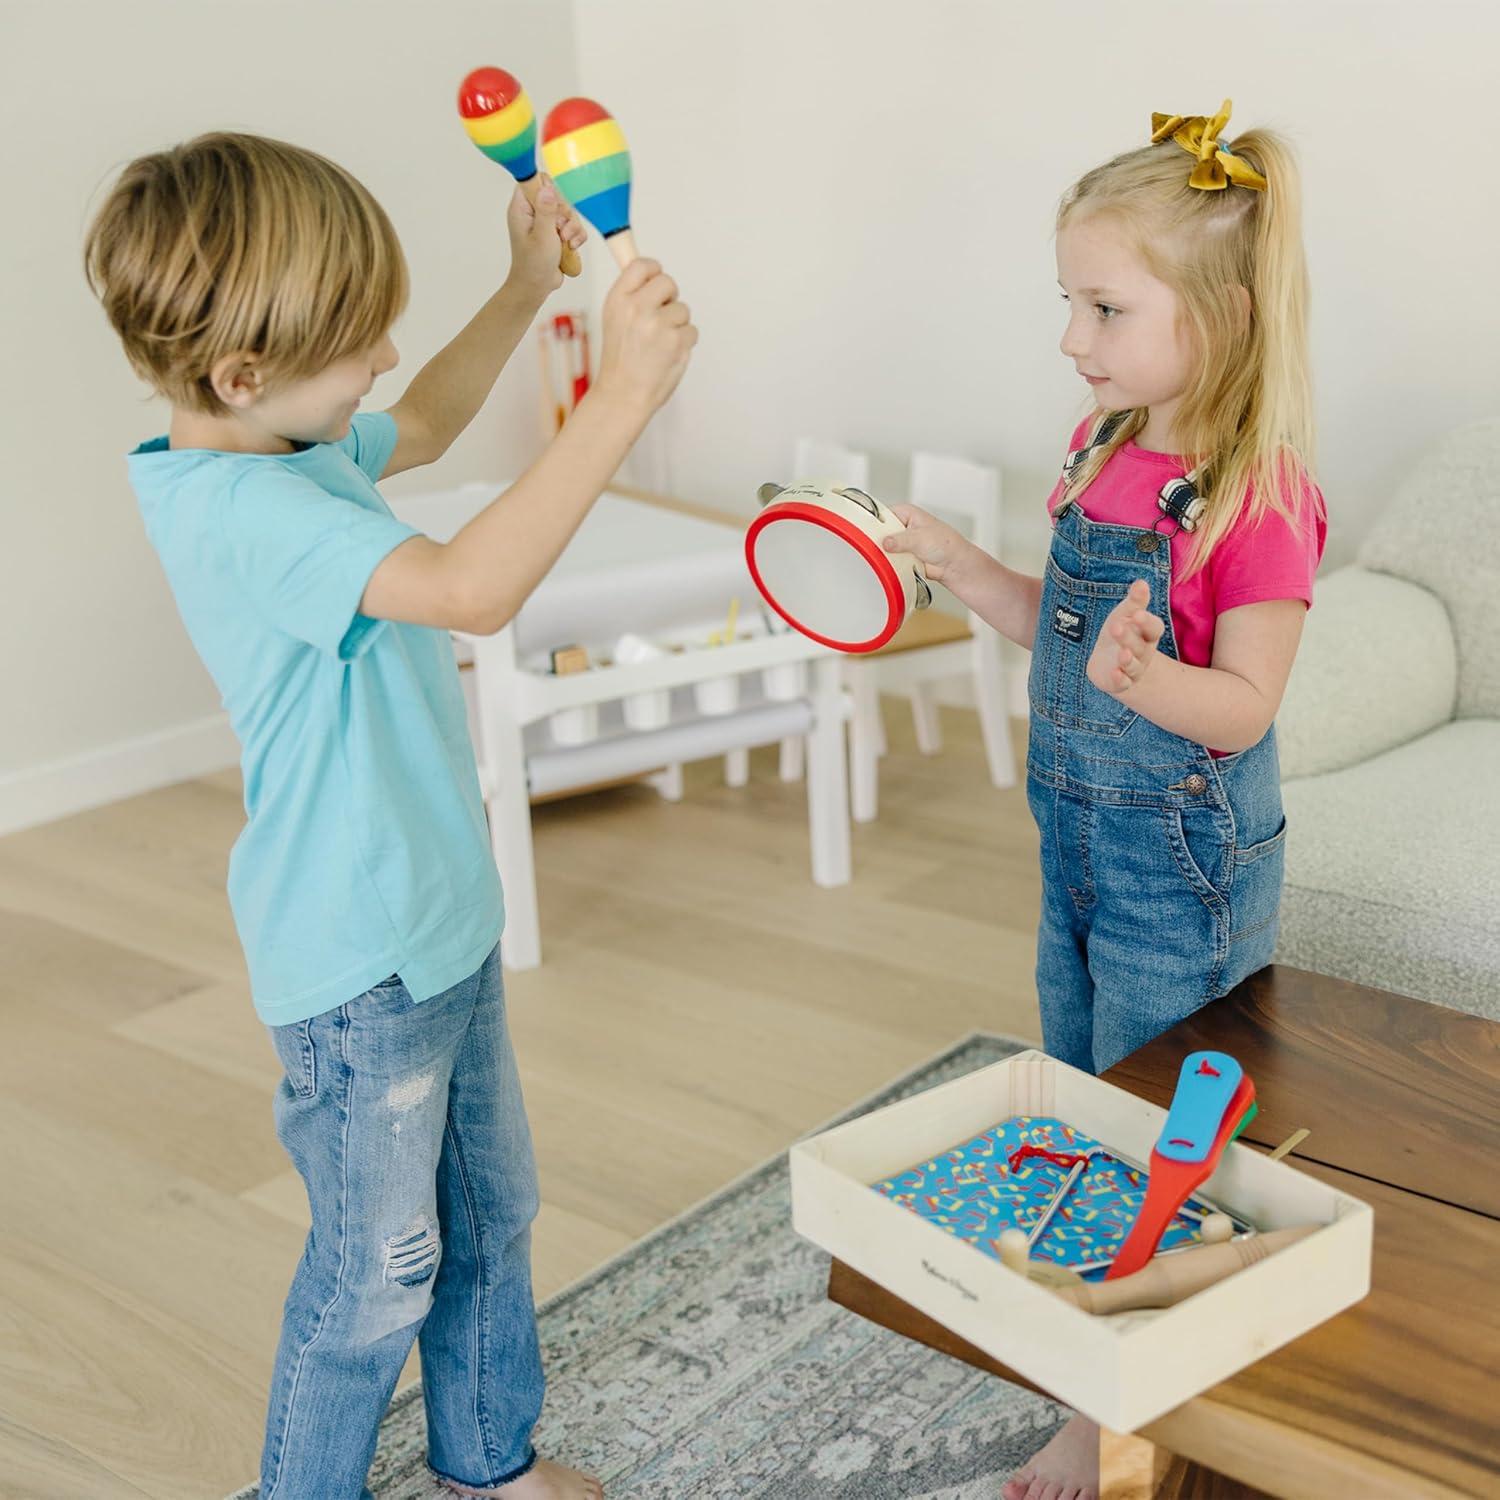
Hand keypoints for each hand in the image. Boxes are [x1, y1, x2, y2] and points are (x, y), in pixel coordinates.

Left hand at [504, 175, 586, 299]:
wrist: (536, 287)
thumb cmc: (533, 264)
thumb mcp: (542, 235)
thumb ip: (546, 211)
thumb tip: (547, 188)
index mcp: (522, 207)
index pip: (534, 181)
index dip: (548, 188)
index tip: (555, 203)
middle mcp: (533, 211)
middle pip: (557, 195)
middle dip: (565, 213)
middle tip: (560, 230)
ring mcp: (546, 222)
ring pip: (568, 211)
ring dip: (572, 227)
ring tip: (566, 242)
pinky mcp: (557, 232)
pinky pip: (574, 226)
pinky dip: (576, 236)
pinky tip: (571, 247)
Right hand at [594, 258, 697, 416]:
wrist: (623, 394)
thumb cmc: (621, 359)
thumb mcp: (614, 319)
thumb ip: (632, 295)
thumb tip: (652, 272)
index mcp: (618, 299)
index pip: (642, 265)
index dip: (654, 272)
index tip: (655, 284)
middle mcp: (637, 307)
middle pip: (668, 282)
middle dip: (669, 299)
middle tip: (659, 319)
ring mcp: (658, 324)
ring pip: (683, 309)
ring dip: (677, 325)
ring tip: (659, 344)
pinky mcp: (677, 341)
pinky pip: (692, 330)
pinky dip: (684, 343)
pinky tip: (667, 355)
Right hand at [881, 504, 974, 587]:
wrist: (953, 564)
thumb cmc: (946, 544)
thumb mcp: (919, 538)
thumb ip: (900, 540)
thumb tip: (885, 542)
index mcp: (906, 513)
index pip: (883, 513)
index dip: (873, 521)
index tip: (864, 530)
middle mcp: (902, 526)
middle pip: (881, 531)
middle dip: (878, 540)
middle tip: (873, 546)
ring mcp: (902, 542)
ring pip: (884, 547)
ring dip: (885, 554)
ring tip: (883, 557)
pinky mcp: (902, 556)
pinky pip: (889, 559)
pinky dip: (889, 563)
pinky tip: (888, 565)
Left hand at [1087, 578, 1163, 695]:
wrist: (1107, 659)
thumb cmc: (1121, 630)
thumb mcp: (1126, 613)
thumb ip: (1135, 600)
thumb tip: (1141, 582)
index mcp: (1147, 633)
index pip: (1153, 628)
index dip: (1146, 621)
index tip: (1136, 613)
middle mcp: (1143, 652)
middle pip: (1140, 646)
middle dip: (1129, 637)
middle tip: (1116, 626)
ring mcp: (1132, 668)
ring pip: (1133, 665)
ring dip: (1128, 659)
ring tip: (1122, 653)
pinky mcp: (1120, 682)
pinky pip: (1122, 683)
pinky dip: (1119, 679)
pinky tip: (1115, 673)